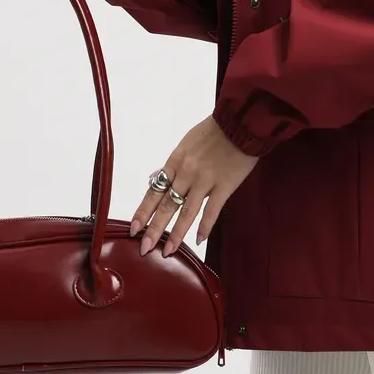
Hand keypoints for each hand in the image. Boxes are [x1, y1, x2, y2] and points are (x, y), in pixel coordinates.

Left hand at [130, 116, 257, 256]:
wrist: (240, 123)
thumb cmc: (214, 131)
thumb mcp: (187, 143)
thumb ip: (176, 164)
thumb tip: (160, 179)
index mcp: (175, 161)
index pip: (154, 191)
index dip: (143, 211)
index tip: (134, 228)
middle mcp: (186, 173)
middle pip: (166, 205)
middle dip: (154, 229)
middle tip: (144, 248)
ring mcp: (205, 180)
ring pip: (187, 212)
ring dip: (176, 234)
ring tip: (168, 251)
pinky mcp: (224, 185)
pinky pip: (212, 210)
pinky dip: (205, 226)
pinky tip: (199, 240)